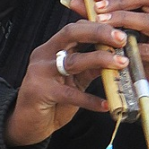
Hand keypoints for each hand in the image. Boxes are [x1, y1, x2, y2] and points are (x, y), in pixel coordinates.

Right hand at [4, 20, 129, 146]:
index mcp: (52, 47)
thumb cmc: (52, 99)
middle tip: (121, 39)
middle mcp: (44, 55)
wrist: (27, 123)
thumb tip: (118, 58)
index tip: (120, 32)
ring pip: (73, 61)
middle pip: (71, 33)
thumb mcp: (74, 79)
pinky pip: (70, 95)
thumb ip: (91, 67)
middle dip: (98, 32)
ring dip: (100, 60)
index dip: (98, 26)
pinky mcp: (40, 92)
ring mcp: (40, 72)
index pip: (76, 27)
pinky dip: (90, 100)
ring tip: (121, 64)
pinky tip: (106, 104)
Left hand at [66, 0, 148, 113]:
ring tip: (101, 23)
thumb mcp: (120, 33)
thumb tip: (75, 2)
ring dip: (123, 20)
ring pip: (148, 22)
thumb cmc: (136, 56)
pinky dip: (128, 47)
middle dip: (119, 1)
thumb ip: (100, 17)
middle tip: (97, 8)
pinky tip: (112, 47)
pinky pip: (148, 50)